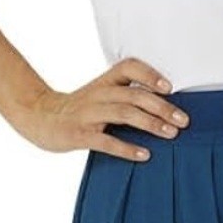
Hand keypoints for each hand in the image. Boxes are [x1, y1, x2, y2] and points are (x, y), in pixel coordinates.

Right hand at [16, 57, 189, 160]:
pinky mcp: (79, 134)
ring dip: (151, 124)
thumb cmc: (79, 108)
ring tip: (171, 134)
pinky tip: (145, 155)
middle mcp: (98, 94)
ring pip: (124, 114)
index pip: (128, 67)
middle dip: (162, 107)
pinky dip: (127, 148)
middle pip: (134, 95)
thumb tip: (166, 106)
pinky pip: (106, 141)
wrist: (39, 117)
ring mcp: (88, 114)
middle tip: (184, 120)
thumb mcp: (101, 94)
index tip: (169, 87)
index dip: (150, 74)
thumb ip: (126, 94)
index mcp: (104, 82)